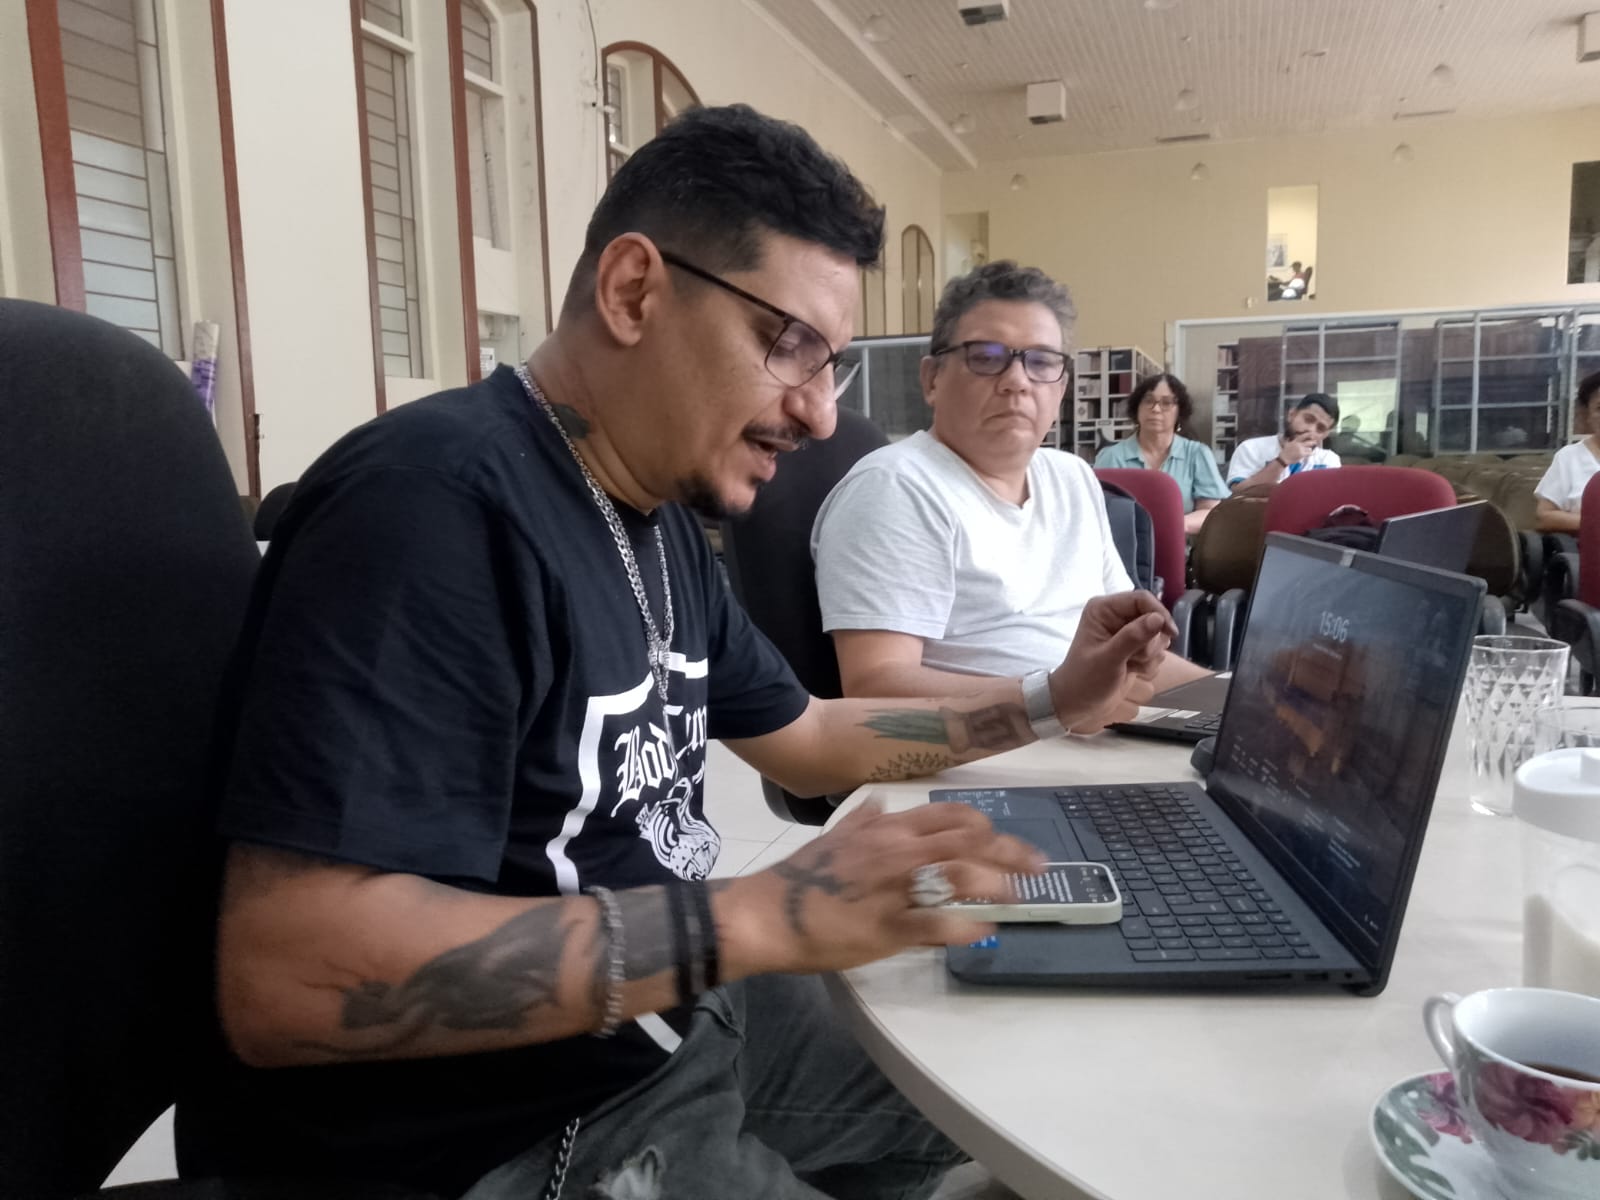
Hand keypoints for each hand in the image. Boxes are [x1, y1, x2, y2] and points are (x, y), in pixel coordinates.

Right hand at [739, 797, 1045, 972]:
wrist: (768, 912)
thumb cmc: (802, 877)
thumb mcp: (835, 836)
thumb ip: (865, 818)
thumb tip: (884, 802)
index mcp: (888, 829)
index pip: (952, 816)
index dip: (988, 828)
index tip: (1006, 842)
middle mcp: (898, 851)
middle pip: (970, 842)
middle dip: (1010, 853)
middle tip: (1036, 868)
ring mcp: (896, 888)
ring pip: (962, 876)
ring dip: (998, 885)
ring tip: (1016, 897)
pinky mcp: (889, 926)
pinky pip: (940, 924)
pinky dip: (969, 926)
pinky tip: (985, 930)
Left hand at [1047, 591, 1174, 732]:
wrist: (1079, 704)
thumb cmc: (1085, 680)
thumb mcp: (1108, 659)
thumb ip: (1133, 637)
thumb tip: (1158, 618)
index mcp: (1103, 609)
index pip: (1141, 599)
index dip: (1159, 613)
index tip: (1170, 633)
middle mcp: (1116, 616)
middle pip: (1154, 618)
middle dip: (1150, 642)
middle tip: (1134, 658)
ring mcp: (1126, 633)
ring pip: (1157, 636)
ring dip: (1149, 655)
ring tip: (1130, 665)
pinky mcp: (1134, 649)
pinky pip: (1156, 651)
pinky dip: (1149, 663)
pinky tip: (1132, 670)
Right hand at [1278, 435, 1314, 465]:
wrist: (1284, 459)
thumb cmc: (1284, 452)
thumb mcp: (1286, 444)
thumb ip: (1287, 440)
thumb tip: (1285, 436)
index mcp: (1295, 441)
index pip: (1302, 436)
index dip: (1308, 434)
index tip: (1313, 433)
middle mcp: (1298, 444)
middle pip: (1308, 443)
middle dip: (1313, 442)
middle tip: (1315, 442)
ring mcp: (1300, 449)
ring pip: (1309, 449)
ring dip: (1310, 450)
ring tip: (1309, 451)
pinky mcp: (1302, 454)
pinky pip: (1309, 453)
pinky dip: (1310, 454)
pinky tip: (1311, 454)